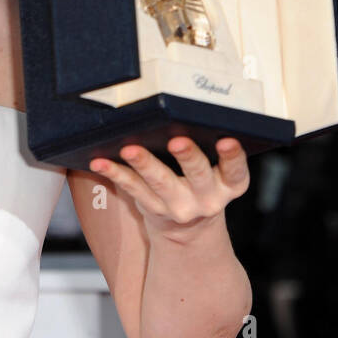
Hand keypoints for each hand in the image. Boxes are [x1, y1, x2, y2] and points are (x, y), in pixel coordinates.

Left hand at [88, 136, 249, 244]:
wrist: (190, 229)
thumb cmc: (202, 183)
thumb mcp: (218, 172)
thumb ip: (209, 148)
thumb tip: (184, 109)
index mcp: (230, 185)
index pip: (236, 170)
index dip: (233, 156)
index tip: (227, 140)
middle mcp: (208, 199)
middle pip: (198, 175)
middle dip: (188, 156)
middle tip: (177, 141)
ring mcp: (180, 207)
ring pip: (161, 183)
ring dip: (145, 164)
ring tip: (130, 149)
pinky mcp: (154, 209)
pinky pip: (133, 190)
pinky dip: (116, 174)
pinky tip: (101, 162)